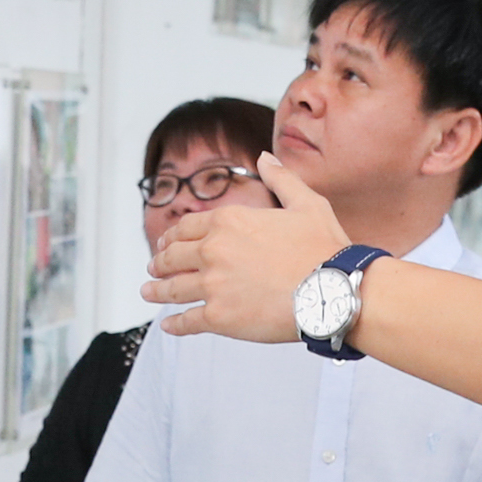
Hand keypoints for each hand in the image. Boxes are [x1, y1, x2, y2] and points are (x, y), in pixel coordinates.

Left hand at [143, 153, 348, 342]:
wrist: (334, 291)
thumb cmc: (324, 248)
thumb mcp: (306, 203)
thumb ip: (280, 179)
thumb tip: (264, 157)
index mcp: (230, 220)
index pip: (187, 227)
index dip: (173, 236)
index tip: (166, 243)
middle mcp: (214, 250)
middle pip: (174, 256)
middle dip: (160, 261)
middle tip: (154, 268)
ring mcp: (213, 285)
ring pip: (173, 288)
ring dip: (157, 290)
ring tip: (148, 292)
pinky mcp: (219, 318)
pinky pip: (187, 321)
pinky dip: (175, 324)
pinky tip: (168, 325)